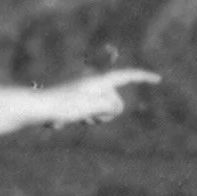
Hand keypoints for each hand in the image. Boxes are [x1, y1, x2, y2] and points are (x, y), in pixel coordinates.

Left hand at [37, 66, 158, 125]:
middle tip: (89, 116)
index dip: (143, 77)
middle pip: (115, 100)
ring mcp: (84, 91)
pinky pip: (91, 113)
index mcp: (99, 80)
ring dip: (95, 118)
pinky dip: (85, 119)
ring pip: (103, 109)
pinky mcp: (76, 101)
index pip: (127, 76)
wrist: (38, 107)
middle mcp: (93, 83)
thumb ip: (112, 105)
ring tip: (77, 117)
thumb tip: (116, 106)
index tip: (158, 79)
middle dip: (108, 112)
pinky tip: (69, 119)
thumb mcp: (95, 106)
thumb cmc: (66, 105)